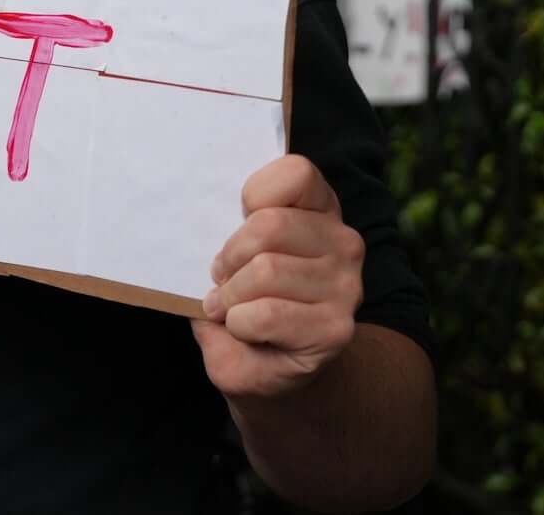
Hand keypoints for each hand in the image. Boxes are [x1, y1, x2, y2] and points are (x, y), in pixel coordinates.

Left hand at [192, 154, 364, 400]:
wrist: (272, 370)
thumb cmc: (246, 301)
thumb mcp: (233, 256)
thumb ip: (226, 231)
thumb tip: (198, 221)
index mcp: (319, 210)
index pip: (296, 172)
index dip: (254, 195)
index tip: (241, 220)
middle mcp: (343, 242)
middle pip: (269, 225)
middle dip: (229, 256)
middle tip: (222, 278)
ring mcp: (345, 286)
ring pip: (265, 271)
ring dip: (230, 296)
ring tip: (231, 307)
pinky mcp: (335, 328)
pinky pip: (266, 314)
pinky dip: (239, 324)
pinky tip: (245, 331)